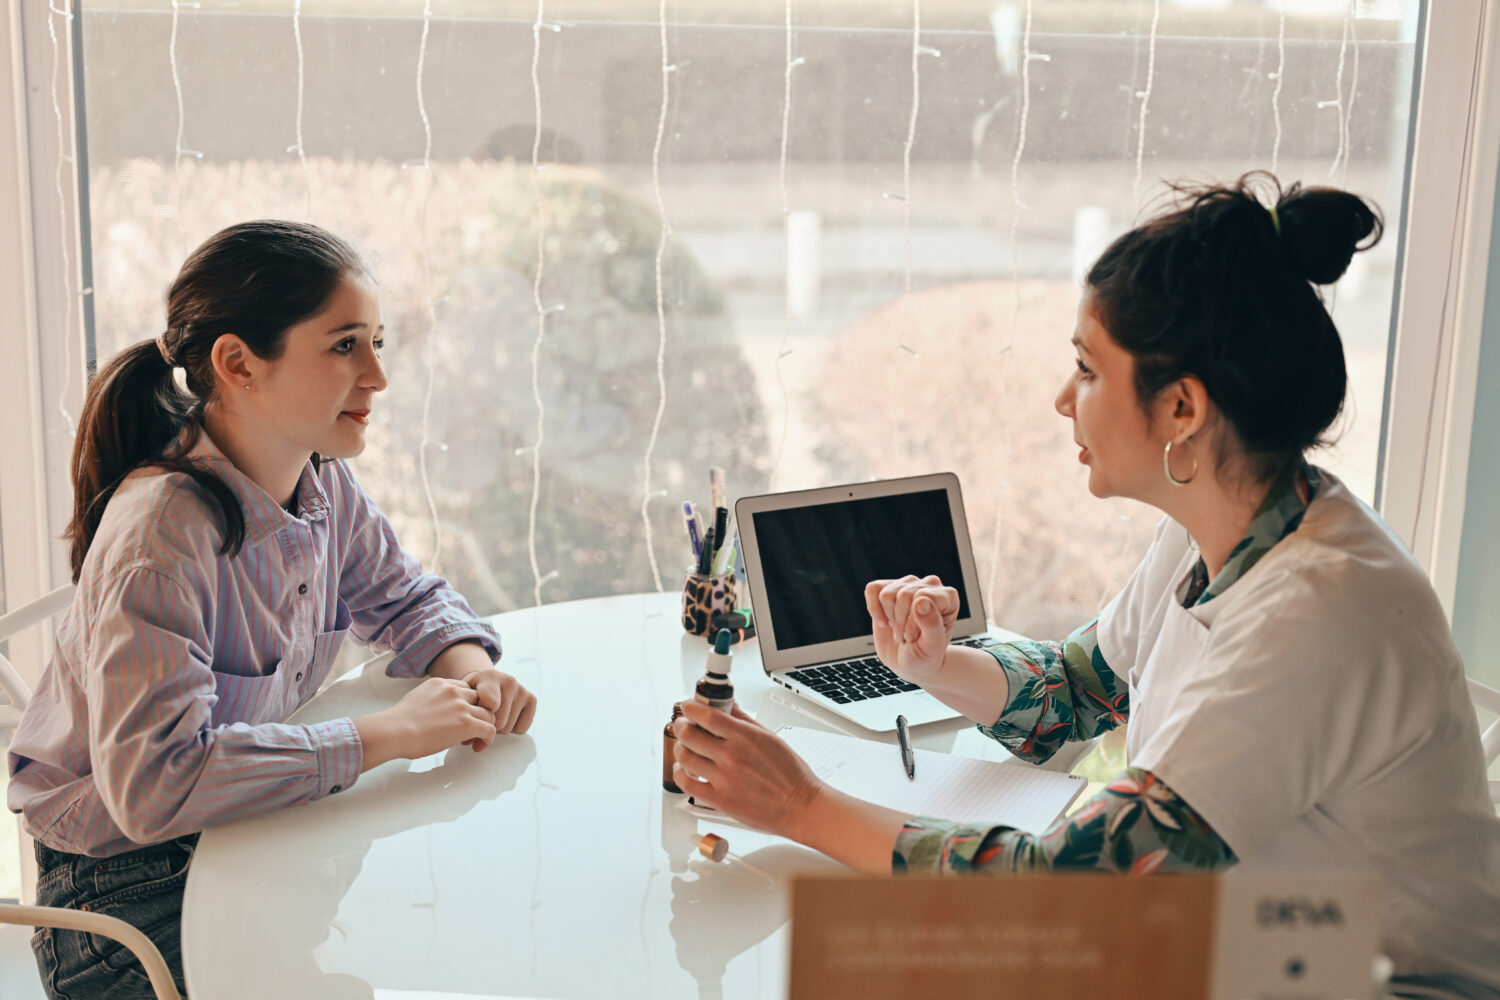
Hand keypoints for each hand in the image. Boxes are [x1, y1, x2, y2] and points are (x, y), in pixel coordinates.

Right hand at [355, 677, 496, 768]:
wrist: (394, 731)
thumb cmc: (397, 724)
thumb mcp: (416, 700)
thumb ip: (433, 702)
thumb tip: (437, 715)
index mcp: (440, 684)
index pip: (465, 689)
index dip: (466, 705)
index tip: (460, 718)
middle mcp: (453, 691)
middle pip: (479, 699)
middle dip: (476, 714)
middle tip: (467, 731)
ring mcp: (461, 706)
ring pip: (488, 714)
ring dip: (483, 727)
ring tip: (471, 740)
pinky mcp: (467, 723)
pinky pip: (490, 729)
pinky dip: (487, 739)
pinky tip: (477, 747)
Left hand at [459, 669, 537, 749]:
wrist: (485, 680)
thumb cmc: (472, 693)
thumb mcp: (463, 697)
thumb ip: (466, 714)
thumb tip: (473, 741)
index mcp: (489, 677)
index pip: (491, 705)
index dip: (481, 717)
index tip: (473, 717)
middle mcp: (509, 681)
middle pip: (499, 721)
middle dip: (488, 726)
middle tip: (481, 720)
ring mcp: (522, 690)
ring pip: (508, 728)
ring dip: (498, 729)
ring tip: (492, 719)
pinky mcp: (531, 699)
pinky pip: (521, 729)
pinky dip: (512, 729)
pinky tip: (505, 718)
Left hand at [671, 700, 822, 840]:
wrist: (800, 806)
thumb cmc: (791, 774)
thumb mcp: (770, 737)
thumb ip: (745, 720)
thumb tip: (729, 705)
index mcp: (745, 738)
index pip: (708, 716)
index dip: (692, 707)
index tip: (688, 705)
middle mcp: (732, 757)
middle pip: (690, 734)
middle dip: (682, 725)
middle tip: (684, 724)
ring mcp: (724, 779)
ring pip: (685, 757)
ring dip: (680, 748)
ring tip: (684, 746)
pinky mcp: (720, 800)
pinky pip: (688, 784)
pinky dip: (680, 774)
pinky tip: (684, 769)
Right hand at [864, 575, 959, 681]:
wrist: (910, 662)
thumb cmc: (926, 656)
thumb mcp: (932, 647)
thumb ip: (932, 625)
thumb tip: (921, 600)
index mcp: (948, 596)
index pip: (922, 597)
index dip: (913, 621)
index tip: (915, 638)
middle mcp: (930, 585)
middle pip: (903, 595)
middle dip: (900, 622)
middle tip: (907, 637)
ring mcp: (909, 584)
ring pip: (887, 594)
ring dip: (889, 619)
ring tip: (899, 629)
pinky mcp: (889, 588)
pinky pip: (873, 589)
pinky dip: (874, 610)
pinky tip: (884, 621)